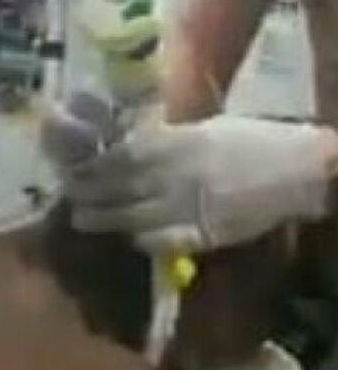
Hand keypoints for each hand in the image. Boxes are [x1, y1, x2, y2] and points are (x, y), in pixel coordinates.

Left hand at [43, 92, 336, 251]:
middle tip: (68, 196)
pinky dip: (141, 239)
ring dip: (104, 219)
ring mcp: (193, 205)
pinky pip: (164, 240)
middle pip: (121, 187)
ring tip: (81, 219)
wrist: (302, 170)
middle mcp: (180, 173)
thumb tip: (122, 148)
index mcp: (180, 142)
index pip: (123, 156)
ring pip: (135, 216)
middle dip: (89, 194)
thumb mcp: (205, 129)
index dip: (94, 166)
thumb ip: (164, 139)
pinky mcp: (208, 233)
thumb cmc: (252, 141)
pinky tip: (127, 238)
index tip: (74, 169)